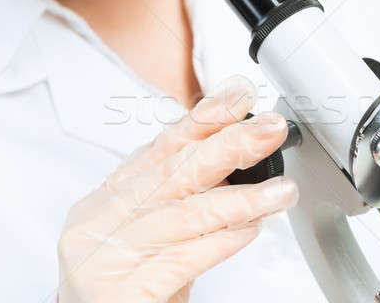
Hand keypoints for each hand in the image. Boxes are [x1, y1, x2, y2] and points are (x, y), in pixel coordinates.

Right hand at [57, 75, 298, 302]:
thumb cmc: (124, 285)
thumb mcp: (145, 233)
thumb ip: (176, 199)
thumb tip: (229, 162)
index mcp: (105, 201)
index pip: (160, 148)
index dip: (202, 119)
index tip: (237, 96)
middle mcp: (99, 223)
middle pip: (174, 173)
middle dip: (229, 145)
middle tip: (270, 129)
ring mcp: (105, 257)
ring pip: (185, 214)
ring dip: (241, 199)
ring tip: (281, 191)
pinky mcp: (120, 294)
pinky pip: (183, 259)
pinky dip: (222, 241)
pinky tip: (250, 229)